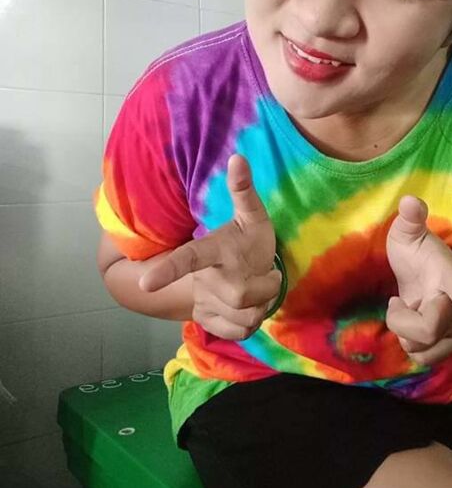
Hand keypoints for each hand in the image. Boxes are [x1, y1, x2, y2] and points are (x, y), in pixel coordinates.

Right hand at [139, 154, 281, 339]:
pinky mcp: (212, 322)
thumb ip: (243, 189)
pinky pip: (240, 331)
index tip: (146, 284)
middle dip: (263, 287)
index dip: (167, 271)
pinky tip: (250, 307)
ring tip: (260, 289)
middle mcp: (202, 278)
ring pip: (242, 315)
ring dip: (260, 305)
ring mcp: (205, 302)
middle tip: (268, 275)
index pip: (186, 259)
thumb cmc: (247, 240)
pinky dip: (252, 321)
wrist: (239, 268)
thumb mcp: (251, 214)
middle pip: (236, 294)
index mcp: (206, 251)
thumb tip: (238, 157)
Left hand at [386, 196, 451, 365]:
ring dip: (404, 332)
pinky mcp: (448, 343)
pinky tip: (409, 323)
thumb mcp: (408, 230)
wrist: (417, 270)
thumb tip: (409, 200)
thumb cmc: (415, 249)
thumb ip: (410, 217)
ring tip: (404, 309)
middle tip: (397, 300)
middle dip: (401, 319)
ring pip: (424, 349)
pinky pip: (423, 357)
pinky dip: (408, 343)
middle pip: (428, 330)